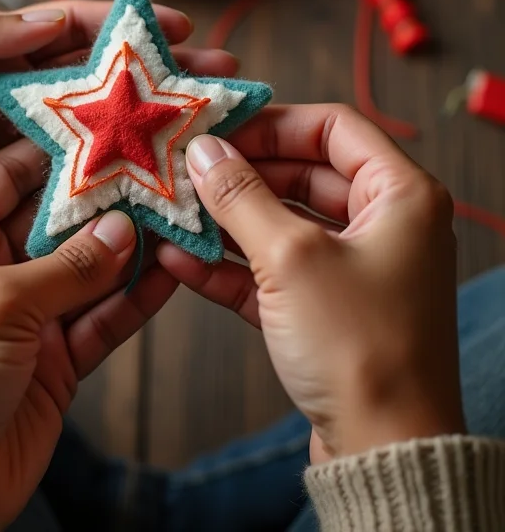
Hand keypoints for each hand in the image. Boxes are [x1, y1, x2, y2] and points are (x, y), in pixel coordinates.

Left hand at [0, 0, 234, 320]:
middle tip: (214, 81)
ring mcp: (22, 166)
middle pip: (100, 92)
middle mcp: (15, 113)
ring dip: (151, 143)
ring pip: (99, 149)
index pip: (68, 39)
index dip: (123, 31)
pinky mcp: (22, 212)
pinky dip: (118, 203)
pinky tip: (161, 203)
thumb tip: (49, 16)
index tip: (177, 27)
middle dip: (157, 84)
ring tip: (205, 140)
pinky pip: (78, 204)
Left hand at [0, 138, 177, 525]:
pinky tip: (169, 273)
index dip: (50, 154)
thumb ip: (67, 266)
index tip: (97, 128)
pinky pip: (103, 316)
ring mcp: (28, 312)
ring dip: (128, 248)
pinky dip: (134, 298)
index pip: (5, 177)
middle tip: (151, 171)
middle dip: (102, 201)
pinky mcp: (56, 354)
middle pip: (57, 221)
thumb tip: (124, 230)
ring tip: (172, 216)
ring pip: (88, 268)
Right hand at [157, 104, 465, 460]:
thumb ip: (241, 196)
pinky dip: (230, 264)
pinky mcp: (323, 307)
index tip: (220, 129)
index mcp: (400, 195)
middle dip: (240, 175)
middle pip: (301, 175)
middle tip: (186, 171)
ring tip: (173, 210)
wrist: (381, 450)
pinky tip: (180, 258)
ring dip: (227, 220)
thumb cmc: (358, 346)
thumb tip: (203, 151)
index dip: (273, 123)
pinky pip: (272, 269)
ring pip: (281, 224)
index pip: (333, 128)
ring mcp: (351, 267)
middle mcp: (382, 224)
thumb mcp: (290, 257)